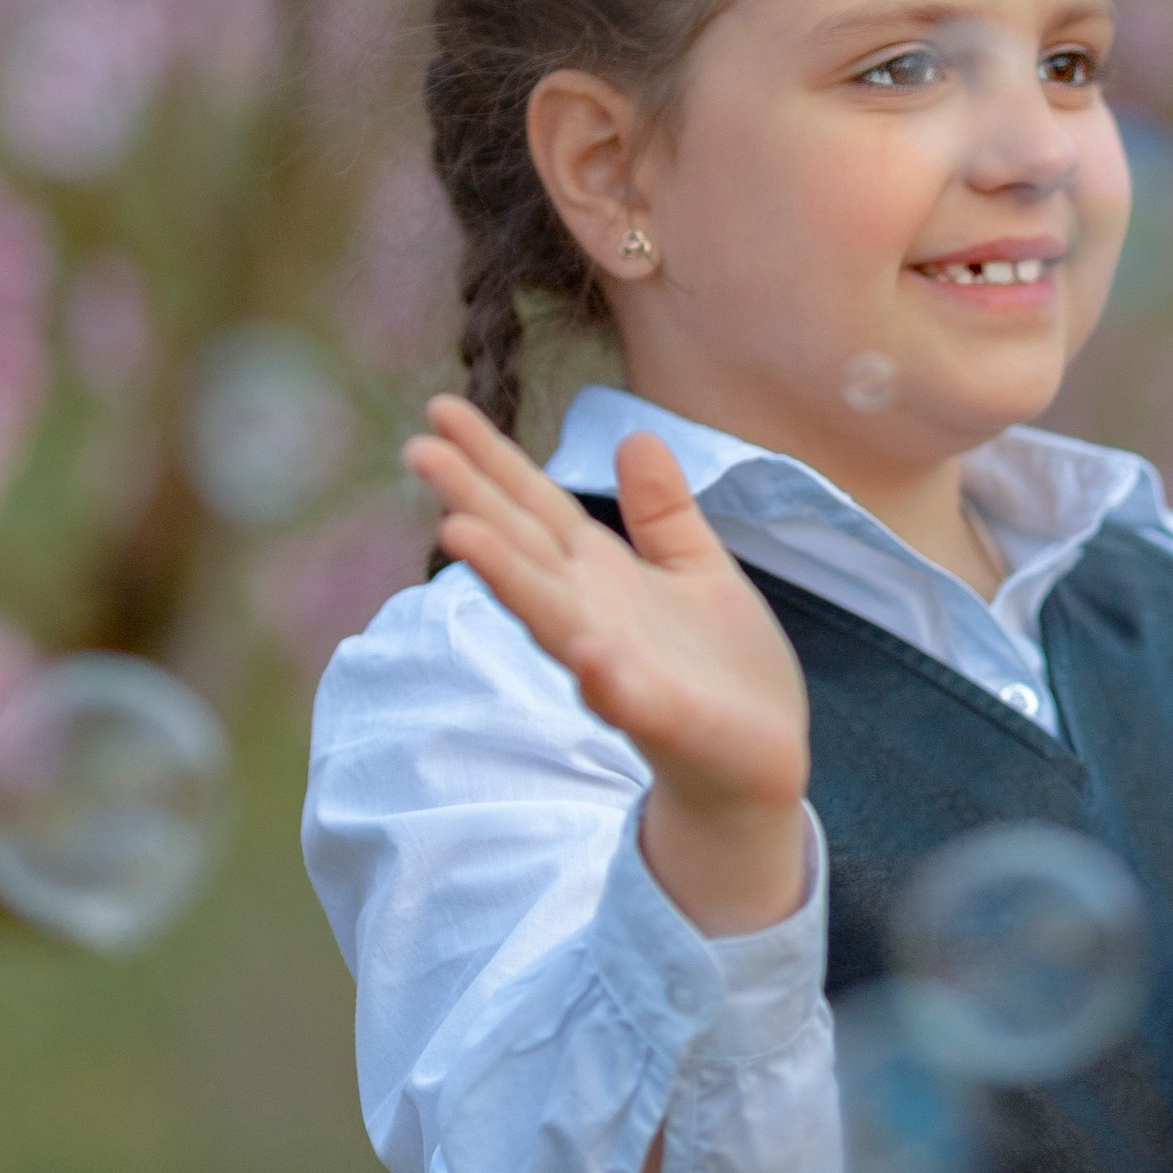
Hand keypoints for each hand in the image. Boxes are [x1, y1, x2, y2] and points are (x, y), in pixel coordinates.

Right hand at [404, 398, 809, 931]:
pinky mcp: (661, 720)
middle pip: (523, 549)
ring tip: (458, 535)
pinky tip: (588, 652)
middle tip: (416, 449)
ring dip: (507, 579)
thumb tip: (633, 434)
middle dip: (472, 501)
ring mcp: (618, 670)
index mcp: (604, 575)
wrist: (756, 764)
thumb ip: (662, 512)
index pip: (536, 506)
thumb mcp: (698, 569)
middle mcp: (593, 616)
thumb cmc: (722, 669)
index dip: (492, 458)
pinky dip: (603, 677)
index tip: (440, 408)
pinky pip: (625, 698)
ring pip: (552, 619)